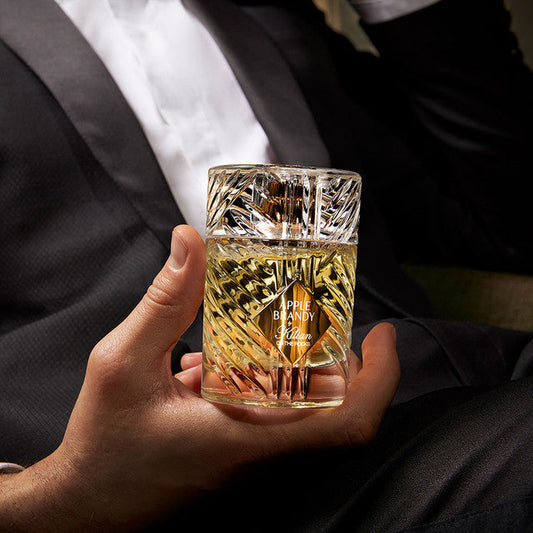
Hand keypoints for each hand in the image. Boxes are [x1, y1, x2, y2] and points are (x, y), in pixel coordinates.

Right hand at [0, 226, 399, 531]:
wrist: (87, 505)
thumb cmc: (104, 445)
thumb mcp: (123, 363)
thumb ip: (163, 303)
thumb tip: (191, 245)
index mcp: (246, 438)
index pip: (345, 423)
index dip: (378, 379)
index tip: (383, 334)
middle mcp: (260, 453)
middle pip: (337, 413)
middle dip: (347, 363)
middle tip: (331, 319)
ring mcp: (250, 459)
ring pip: (306, 413)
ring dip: (306, 370)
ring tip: (278, 329)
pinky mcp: (235, 456)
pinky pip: (271, 418)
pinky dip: (265, 383)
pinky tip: (217, 361)